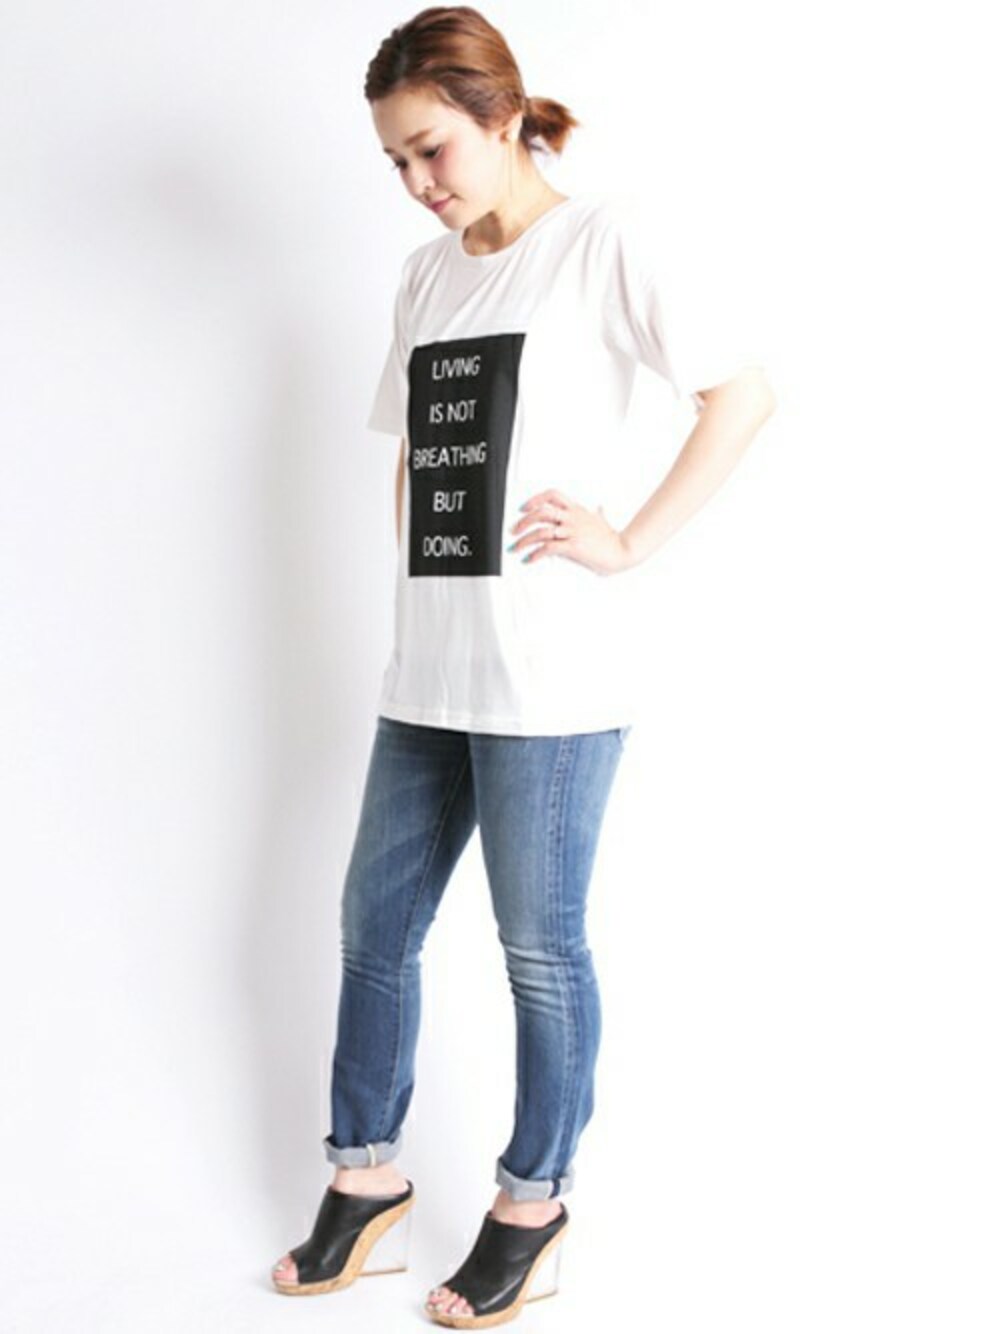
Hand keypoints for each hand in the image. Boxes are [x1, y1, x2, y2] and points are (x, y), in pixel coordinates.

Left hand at [507, 488, 632, 575]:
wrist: (623, 550)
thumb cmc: (612, 538)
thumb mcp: (602, 521)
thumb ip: (598, 513)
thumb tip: (600, 507)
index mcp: (577, 510)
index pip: (553, 495)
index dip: (535, 499)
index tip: (524, 507)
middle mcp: (572, 518)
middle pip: (542, 511)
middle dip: (523, 520)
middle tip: (514, 530)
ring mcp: (572, 531)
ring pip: (541, 530)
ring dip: (524, 539)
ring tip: (515, 547)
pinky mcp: (574, 546)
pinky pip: (549, 547)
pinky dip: (536, 553)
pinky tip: (530, 558)